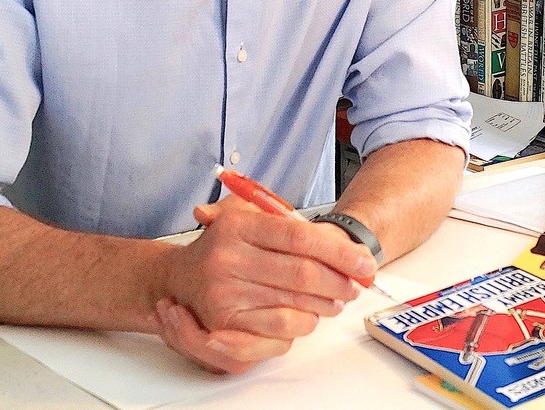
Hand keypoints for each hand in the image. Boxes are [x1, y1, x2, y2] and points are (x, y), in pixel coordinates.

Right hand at [154, 198, 374, 372]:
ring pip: (295, 303)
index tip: (363, 260)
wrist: (181, 277)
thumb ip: (290, 225)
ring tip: (337, 299)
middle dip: (339, 281)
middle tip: (356, 284)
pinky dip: (304, 322)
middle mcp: (228, 257)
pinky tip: (310, 314)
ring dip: (325, 304)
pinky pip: (281, 327)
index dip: (338, 251)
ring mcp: (225, 291)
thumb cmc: (224, 246)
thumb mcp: (247, 218)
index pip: (298, 236)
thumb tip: (346, 248)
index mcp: (238, 225)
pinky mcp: (226, 321)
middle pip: (302, 272)